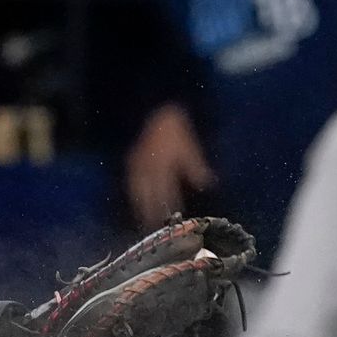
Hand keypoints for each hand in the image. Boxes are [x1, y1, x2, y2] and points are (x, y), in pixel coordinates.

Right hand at [125, 104, 215, 226]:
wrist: (155, 109)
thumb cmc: (175, 129)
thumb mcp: (189, 147)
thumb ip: (196, 168)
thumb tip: (206, 185)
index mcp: (162, 166)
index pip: (165, 192)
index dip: (169, 206)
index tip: (172, 219)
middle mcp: (146, 168)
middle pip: (147, 196)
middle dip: (149, 212)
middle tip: (152, 227)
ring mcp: (136, 165)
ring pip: (135, 191)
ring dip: (138, 205)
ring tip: (141, 218)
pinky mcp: (131, 160)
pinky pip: (130, 182)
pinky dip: (132, 193)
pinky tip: (135, 200)